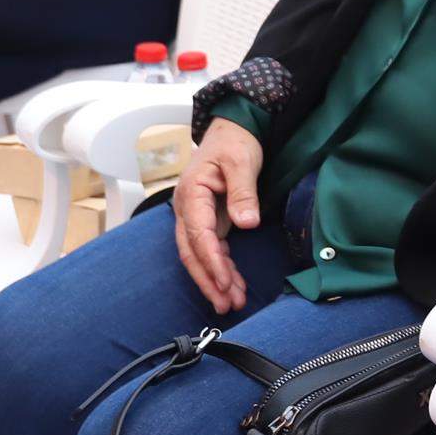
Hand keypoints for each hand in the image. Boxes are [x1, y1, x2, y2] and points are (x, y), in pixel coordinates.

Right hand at [171, 117, 264, 314]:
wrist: (233, 129)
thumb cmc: (235, 142)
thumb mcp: (242, 161)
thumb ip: (243, 191)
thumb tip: (246, 222)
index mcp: (192, 193)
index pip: (198, 234)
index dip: (211, 260)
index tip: (225, 281)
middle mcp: (189, 209)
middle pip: (191, 252)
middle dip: (208, 280)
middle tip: (225, 304)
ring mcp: (197, 216)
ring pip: (199, 255)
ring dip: (215, 280)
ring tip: (233, 303)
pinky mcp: (210, 221)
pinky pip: (212, 250)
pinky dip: (222, 268)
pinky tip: (234, 285)